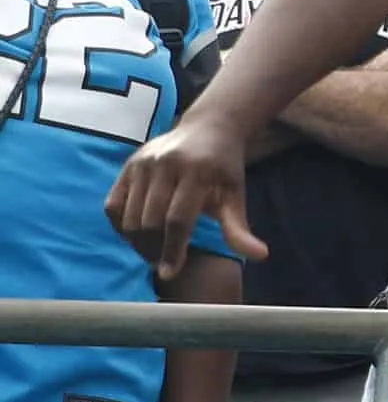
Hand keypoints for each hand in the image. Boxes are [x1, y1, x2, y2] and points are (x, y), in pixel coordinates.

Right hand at [106, 115, 264, 279]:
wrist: (209, 128)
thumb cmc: (223, 168)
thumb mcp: (235, 195)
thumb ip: (239, 228)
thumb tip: (260, 255)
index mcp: (196, 172)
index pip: (177, 220)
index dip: (172, 250)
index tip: (170, 272)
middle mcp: (165, 165)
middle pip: (150, 220)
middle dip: (153, 249)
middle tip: (161, 263)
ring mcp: (143, 163)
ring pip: (129, 215)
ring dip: (136, 241)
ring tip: (151, 251)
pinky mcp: (128, 165)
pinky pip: (113, 204)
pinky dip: (120, 225)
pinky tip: (135, 235)